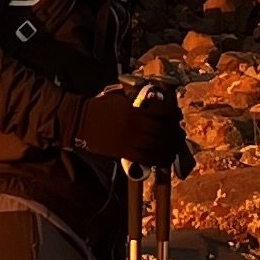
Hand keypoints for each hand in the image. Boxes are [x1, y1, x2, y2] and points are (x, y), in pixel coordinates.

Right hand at [70, 87, 190, 169]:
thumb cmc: (100, 108)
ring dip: (170, 148)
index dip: (173, 115)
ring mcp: (130, 139)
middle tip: (180, 135)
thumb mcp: (120, 99)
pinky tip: (165, 159)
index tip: (177, 117)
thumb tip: (158, 107)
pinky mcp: (124, 152)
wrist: (80, 121)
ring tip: (175, 149)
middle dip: (175, 134)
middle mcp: (135, 124)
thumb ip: (138, 103)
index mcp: (134, 108)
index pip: (162, 111)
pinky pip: (147, 158)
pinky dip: (159, 160)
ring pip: (158, 146)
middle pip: (163, 130)